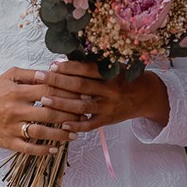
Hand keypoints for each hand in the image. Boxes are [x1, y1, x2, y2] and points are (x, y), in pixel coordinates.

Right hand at [0, 66, 89, 155]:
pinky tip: (55, 149)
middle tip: (86, 115)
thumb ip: (30, 74)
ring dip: (61, 134)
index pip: (48, 91)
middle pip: (49, 113)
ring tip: (76, 133)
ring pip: (41, 132)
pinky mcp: (7, 142)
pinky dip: (42, 150)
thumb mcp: (9, 76)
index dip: (68, 93)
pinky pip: (28, 148)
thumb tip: (52, 72)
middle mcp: (15, 110)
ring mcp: (11, 128)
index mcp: (17, 92)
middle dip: (70, 114)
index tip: (84, 94)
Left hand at [36, 60, 169, 131]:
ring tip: (44, 99)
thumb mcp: (114, 67)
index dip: (69, 67)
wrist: (146, 96)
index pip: (87, 69)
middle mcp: (110, 91)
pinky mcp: (107, 121)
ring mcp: (109, 107)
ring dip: (62, 103)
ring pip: (82, 106)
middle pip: (81, 87)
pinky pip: (90, 125)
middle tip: (40, 77)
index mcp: (112, 74)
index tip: (52, 64)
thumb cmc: (124, 78)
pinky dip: (76, 125)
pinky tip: (62, 124)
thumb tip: (63, 62)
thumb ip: (92, 66)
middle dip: (58, 82)